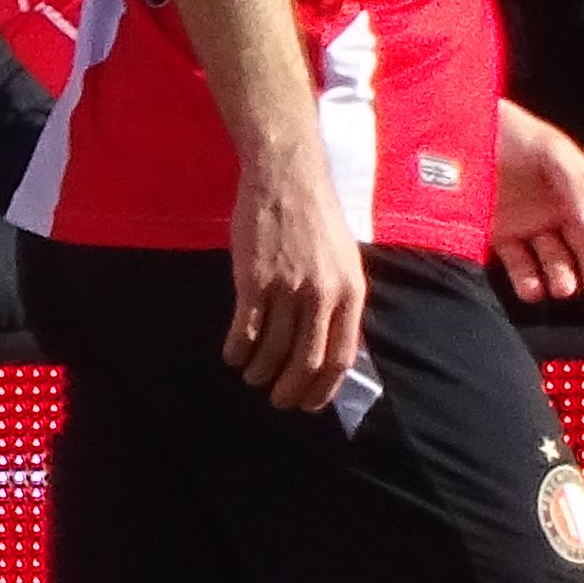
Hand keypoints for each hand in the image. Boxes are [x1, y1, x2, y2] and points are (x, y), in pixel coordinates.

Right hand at [221, 127, 369, 410]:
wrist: (287, 179)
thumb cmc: (317, 219)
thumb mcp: (346, 261)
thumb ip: (341, 303)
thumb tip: (332, 348)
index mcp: (350, 293)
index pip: (340, 358)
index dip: (322, 389)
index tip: (307, 403)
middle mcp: (322, 295)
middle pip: (306, 362)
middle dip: (289, 391)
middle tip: (276, 400)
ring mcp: (287, 288)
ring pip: (273, 350)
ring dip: (259, 372)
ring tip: (251, 377)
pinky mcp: (253, 279)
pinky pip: (246, 329)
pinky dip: (237, 350)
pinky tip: (233, 355)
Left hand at [490, 99, 583, 304]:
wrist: (462, 131)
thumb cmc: (513, 132)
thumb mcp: (553, 152)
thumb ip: (576, 188)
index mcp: (580, 189)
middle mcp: (558, 210)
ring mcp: (529, 224)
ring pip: (554, 260)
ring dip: (562, 276)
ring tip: (564, 288)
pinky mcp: (500, 234)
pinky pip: (519, 263)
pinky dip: (527, 280)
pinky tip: (533, 289)